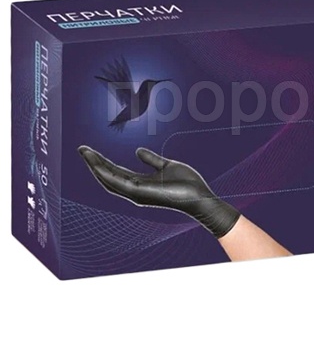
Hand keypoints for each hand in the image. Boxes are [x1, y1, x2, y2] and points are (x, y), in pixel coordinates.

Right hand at [78, 146, 240, 237]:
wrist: (199, 196)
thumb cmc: (187, 184)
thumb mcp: (166, 165)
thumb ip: (152, 159)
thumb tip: (137, 151)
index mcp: (140, 183)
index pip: (116, 172)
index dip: (102, 161)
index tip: (91, 150)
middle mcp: (135, 190)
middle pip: (108, 176)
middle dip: (94, 163)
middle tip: (81, 149)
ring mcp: (136, 193)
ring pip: (108, 179)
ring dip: (95, 166)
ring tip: (84, 152)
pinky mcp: (140, 194)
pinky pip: (117, 182)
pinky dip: (105, 173)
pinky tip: (96, 163)